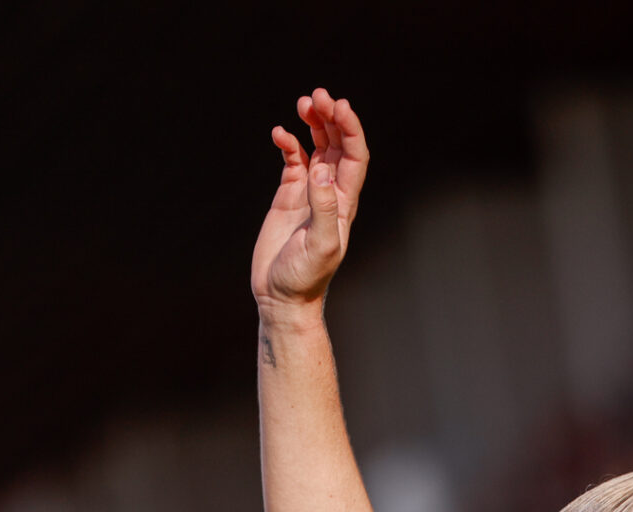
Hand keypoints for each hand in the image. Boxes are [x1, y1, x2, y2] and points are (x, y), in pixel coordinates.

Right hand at [251, 88, 368, 314]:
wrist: (281, 296)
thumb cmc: (305, 276)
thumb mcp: (320, 244)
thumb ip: (323, 207)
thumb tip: (322, 170)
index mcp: (344, 202)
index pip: (354, 155)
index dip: (350, 128)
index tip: (338, 105)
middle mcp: (331, 192)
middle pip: (337, 144)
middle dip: (330, 117)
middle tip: (316, 95)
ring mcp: (309, 192)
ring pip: (317, 147)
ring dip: (312, 124)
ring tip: (302, 102)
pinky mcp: (288, 196)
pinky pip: (292, 161)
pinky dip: (287, 144)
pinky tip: (278, 133)